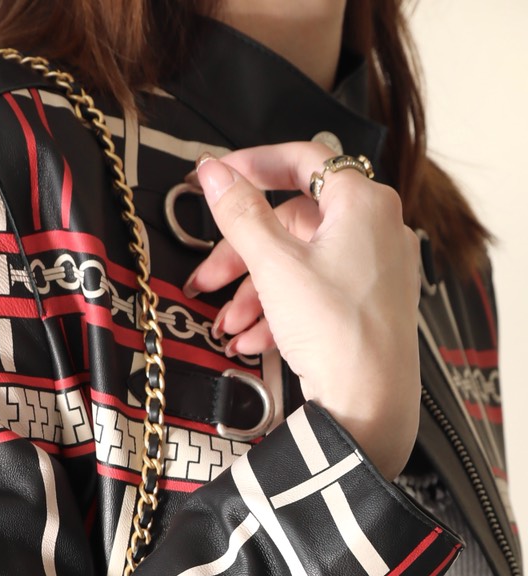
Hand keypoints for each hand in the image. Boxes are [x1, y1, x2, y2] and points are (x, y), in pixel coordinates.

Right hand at [188, 143, 422, 481]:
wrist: (369, 404)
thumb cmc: (338, 333)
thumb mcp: (275, 266)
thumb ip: (240, 214)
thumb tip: (214, 173)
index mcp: (363, 202)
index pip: (302, 161)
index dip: (253, 165)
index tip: (219, 178)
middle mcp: (377, 228)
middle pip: (294, 223)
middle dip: (244, 256)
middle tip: (208, 277)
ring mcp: (376, 268)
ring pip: (301, 263)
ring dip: (255, 292)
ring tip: (229, 324)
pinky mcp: (370, 305)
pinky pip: (316, 292)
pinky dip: (281, 311)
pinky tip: (254, 339)